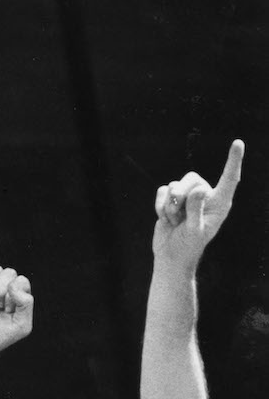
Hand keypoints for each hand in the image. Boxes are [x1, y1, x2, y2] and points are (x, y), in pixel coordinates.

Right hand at [152, 139, 244, 268]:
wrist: (171, 255)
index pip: (229, 179)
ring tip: (173, 220)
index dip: (233, 160)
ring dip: (169, 205)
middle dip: (180, 196)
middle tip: (177, 216)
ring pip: (175, 184)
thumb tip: (200, 189)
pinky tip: (165, 218)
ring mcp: (188, 197)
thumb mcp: (195, 231)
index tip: (238, 143)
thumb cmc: (188, 246)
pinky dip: (159, 205)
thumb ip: (197, 209)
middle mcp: (205, 196)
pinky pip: (162, 191)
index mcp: (219, 204)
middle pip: (192, 180)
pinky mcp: (171, 199)